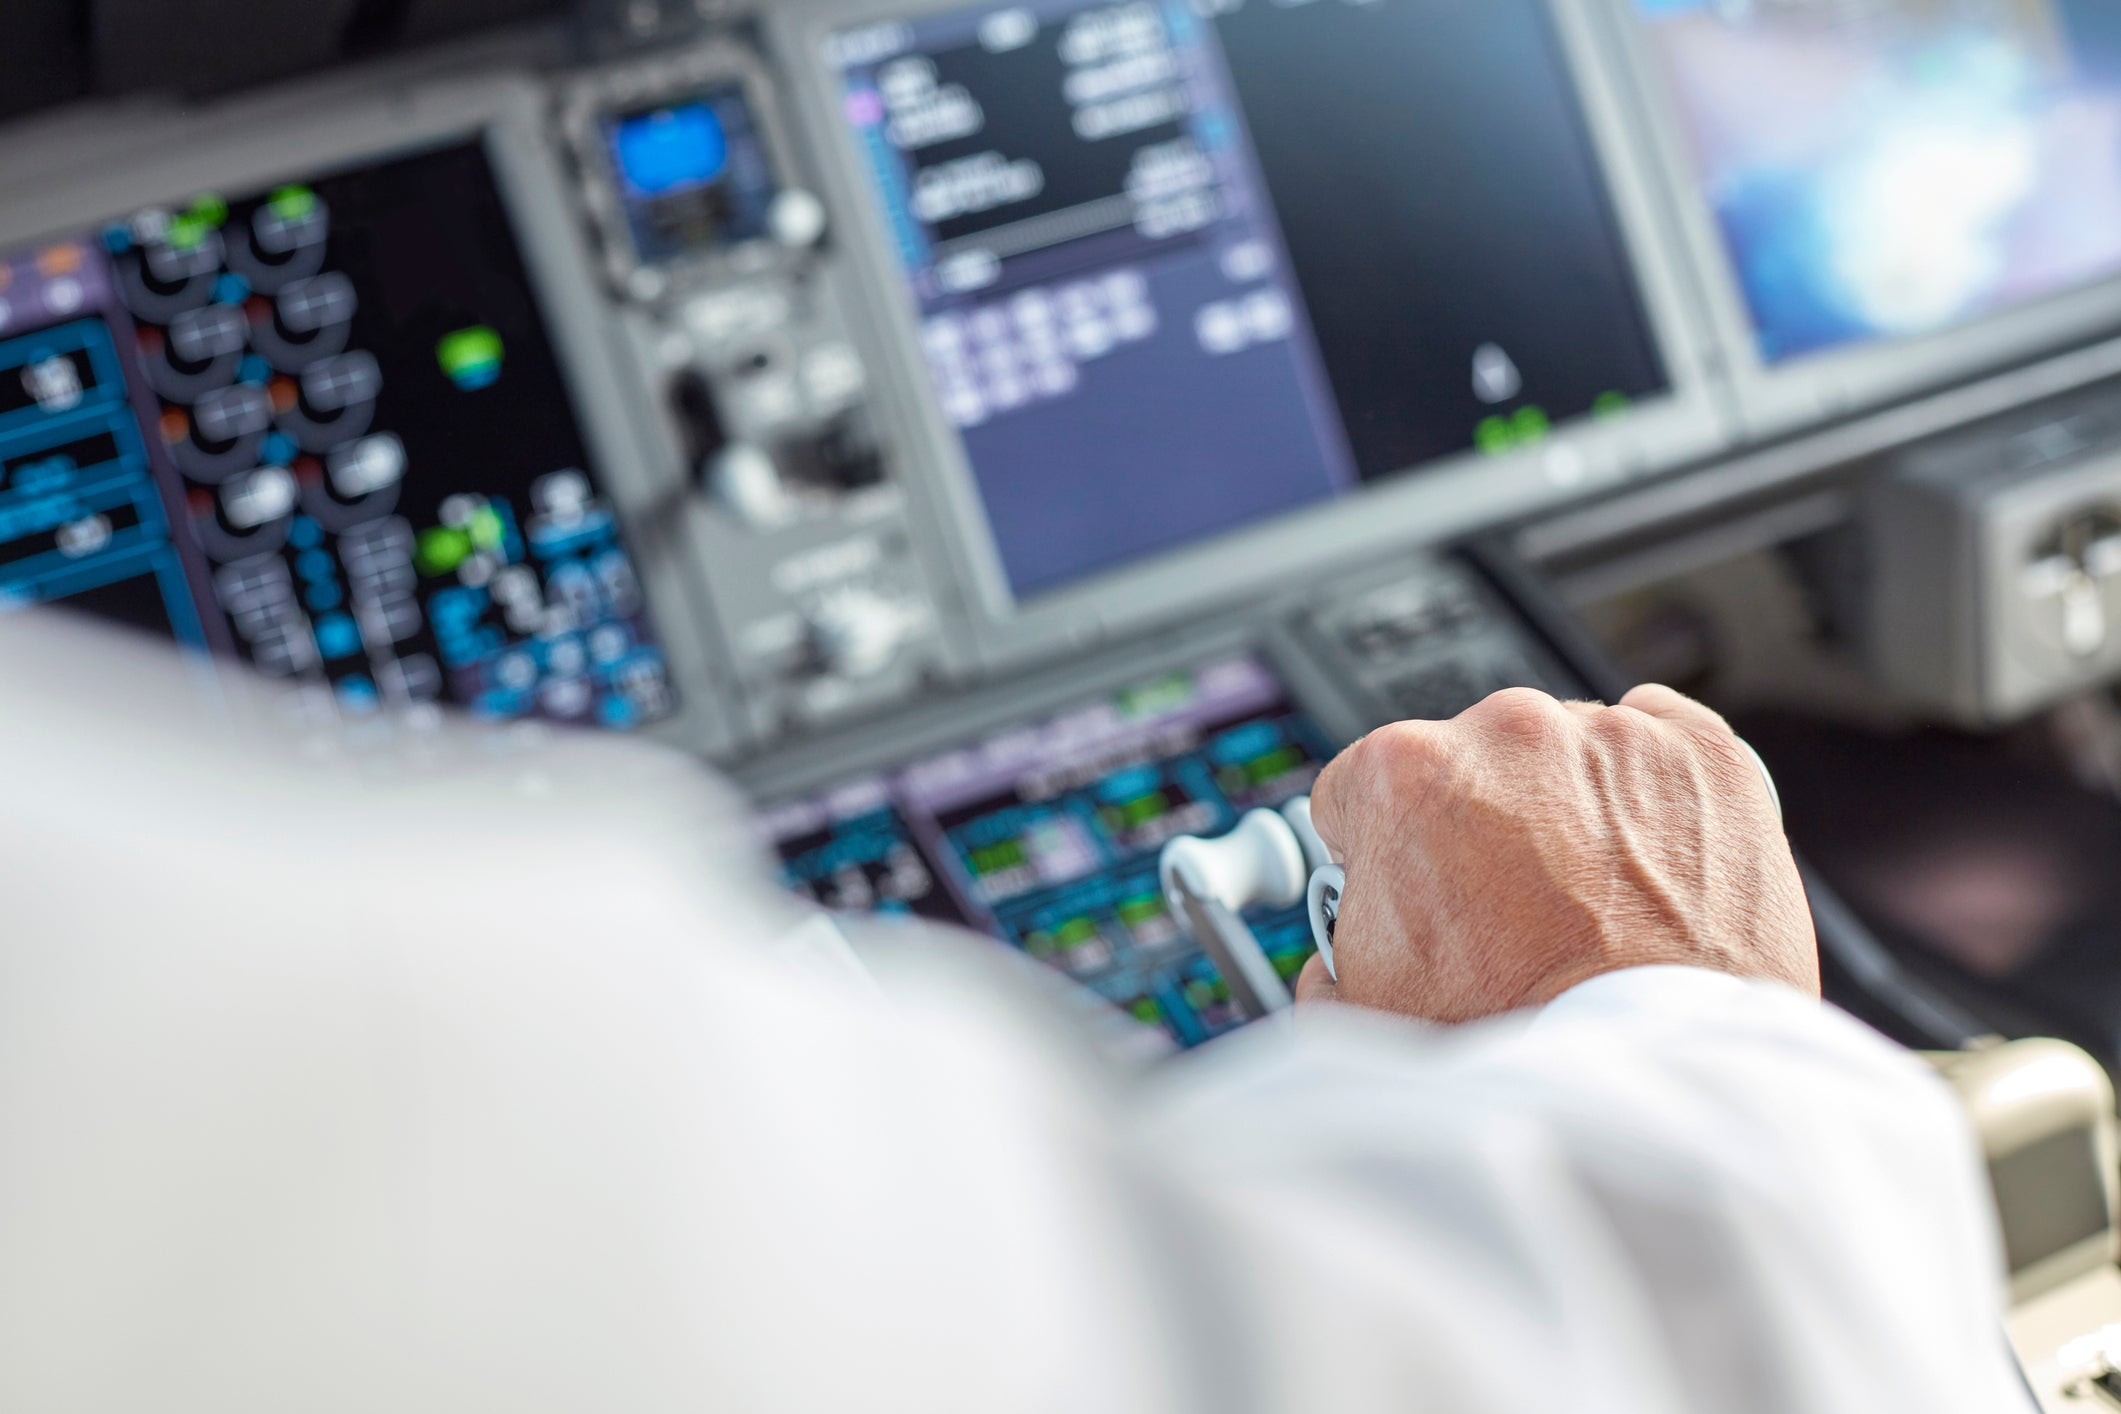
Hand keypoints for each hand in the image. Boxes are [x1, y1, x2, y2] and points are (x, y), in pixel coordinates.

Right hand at [1297, 685, 1817, 1022]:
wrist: (1657, 1078)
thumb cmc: (1519, 1043)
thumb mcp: (1362, 1013)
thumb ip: (1328, 958)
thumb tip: (1335, 962)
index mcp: (1405, 773)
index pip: (1362, 786)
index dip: (1380, 849)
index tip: (1410, 887)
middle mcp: (1508, 732)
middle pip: (1470, 764)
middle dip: (1480, 826)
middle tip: (1507, 917)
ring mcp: (1612, 737)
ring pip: (1568, 756)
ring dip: (1569, 811)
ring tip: (1591, 910)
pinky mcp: (1703, 756)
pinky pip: (1661, 746)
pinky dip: (1654, 794)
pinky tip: (1645, 869)